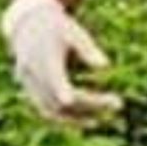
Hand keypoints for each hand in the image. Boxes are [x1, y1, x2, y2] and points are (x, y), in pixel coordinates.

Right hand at [1, 0, 119, 124]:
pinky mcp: (29, 91)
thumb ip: (88, 49)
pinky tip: (84, 120)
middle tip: (118, 104)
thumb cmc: (57, 27)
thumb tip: (105, 67)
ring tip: (98, 121)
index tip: (73, 101)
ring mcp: (28, 84)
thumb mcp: (74, 32)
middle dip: (88, 104)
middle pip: (58, 97)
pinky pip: (44, 110)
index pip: (53, 78)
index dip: (62, 90)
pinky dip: (62, 118)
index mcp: (44, 57)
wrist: (27, 24)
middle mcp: (33, 73)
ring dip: (73, 118)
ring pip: (49, 110)